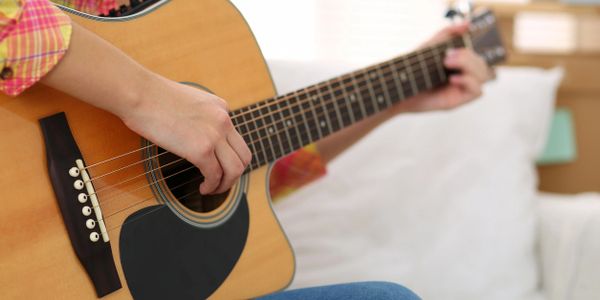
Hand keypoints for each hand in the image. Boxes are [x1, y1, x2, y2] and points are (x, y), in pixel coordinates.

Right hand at [123, 76, 251, 194]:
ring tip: (212, 189)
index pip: (235, 137)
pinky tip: (203, 188)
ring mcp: (214, 135)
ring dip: (226, 184)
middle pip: (244, 156)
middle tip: (221, 182)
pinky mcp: (201, 149)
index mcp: (221, 107)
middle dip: (234, 174)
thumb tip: (196, 136)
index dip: (228, 156)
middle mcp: (223, 120)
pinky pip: (215, 175)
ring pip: (235, 169)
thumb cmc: (152, 97)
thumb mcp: (188, 101)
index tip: (216, 165)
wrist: (139, 93)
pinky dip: (211, 186)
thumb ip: (200, 116)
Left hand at [387, 22, 491, 114]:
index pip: (478, 52)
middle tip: (446, 57)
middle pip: (482, 63)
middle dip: (467, 57)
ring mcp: (462, 87)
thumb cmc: (412, 67)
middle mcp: (463, 74)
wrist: (398, 87)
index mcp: (460, 61)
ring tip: (447, 64)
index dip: (472, 47)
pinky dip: (469, 81)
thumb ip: (448, 32)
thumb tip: (467, 25)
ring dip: (470, 66)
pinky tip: (453, 79)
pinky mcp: (458, 100)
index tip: (452, 46)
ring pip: (485, 75)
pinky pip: (478, 91)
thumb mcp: (430, 45)